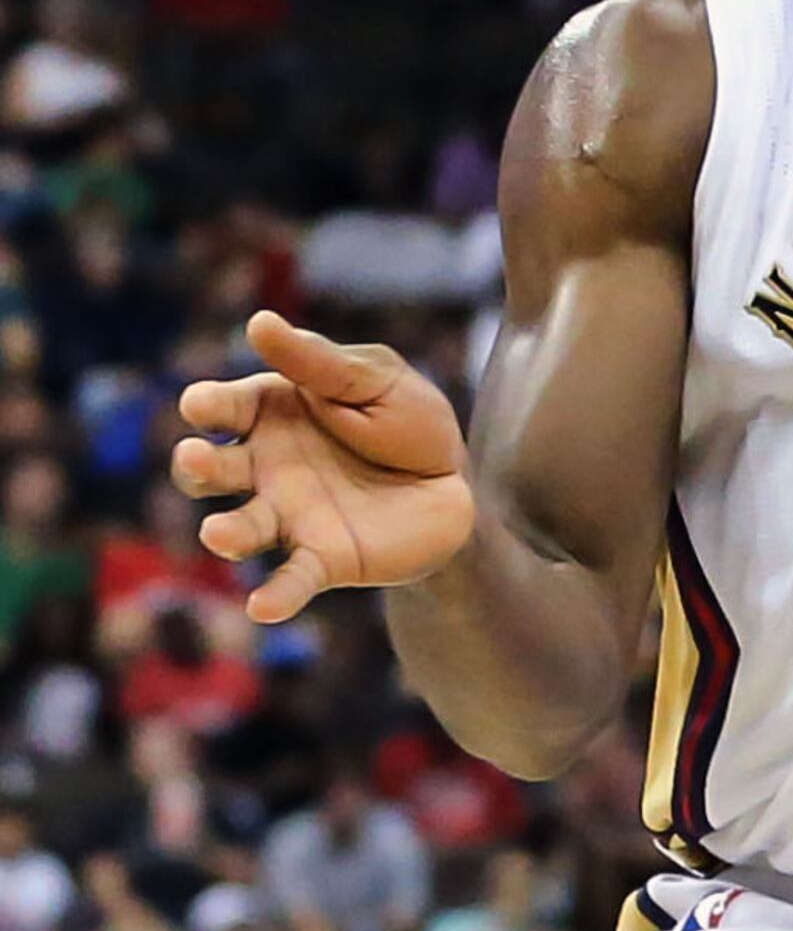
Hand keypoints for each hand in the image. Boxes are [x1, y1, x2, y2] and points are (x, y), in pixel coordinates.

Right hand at [170, 311, 475, 625]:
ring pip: (238, 527)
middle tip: (198, 458)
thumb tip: (259, 322)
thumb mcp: (376, 380)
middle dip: (196, 465)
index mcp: (271, 414)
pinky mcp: (323, 558)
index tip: (204, 405)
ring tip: (218, 533)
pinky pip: (291, 580)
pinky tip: (262, 608)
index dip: (206, 406)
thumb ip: (318, 363)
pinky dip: (275, 596)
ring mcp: (288, 515)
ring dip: (223, 533)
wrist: (457, 484)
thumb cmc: (408, 423)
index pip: (220, 407)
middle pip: (210, 469)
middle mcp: (265, 467)